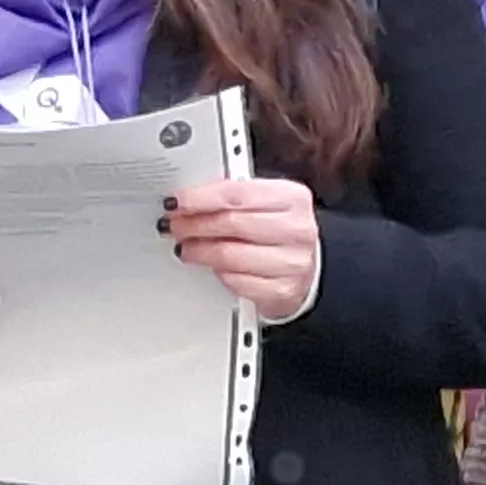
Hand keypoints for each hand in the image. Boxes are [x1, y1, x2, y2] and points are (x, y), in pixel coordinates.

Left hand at [166, 178, 323, 318]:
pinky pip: (236, 281)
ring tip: (185, 248)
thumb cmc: (281, 233)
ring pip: (229, 255)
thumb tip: (189, 199)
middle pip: (230, 223)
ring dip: (199, 251)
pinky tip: (210, 266)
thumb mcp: (266, 204)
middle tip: (174, 225)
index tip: (176, 201)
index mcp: (292, 198)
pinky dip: (217, 273)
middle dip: (194, 224)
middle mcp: (296, 229)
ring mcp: (291, 262)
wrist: (311, 269)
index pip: (235, 193)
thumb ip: (233, 197)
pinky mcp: (281, 291)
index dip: (199, 197)